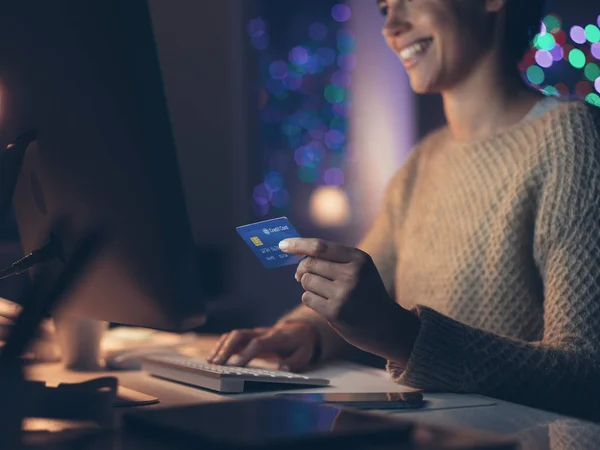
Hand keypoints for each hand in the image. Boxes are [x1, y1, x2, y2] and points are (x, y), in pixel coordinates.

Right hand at [206, 321, 319, 371]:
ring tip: (211, 363)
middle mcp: (263, 333)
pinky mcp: (249, 336)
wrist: (299, 329)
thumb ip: (294, 363)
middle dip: (227, 349)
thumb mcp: (305, 355)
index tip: (235, 366)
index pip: (258, 343)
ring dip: (221, 347)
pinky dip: (221, 347)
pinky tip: (213, 359)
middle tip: (216, 364)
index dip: (246, 353)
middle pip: (241, 335)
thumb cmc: (301, 345)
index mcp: (277, 337)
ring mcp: (255, 333)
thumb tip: (282, 369)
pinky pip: (232, 338)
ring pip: (234, 335)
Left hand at [280, 238, 419, 365]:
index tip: (282, 245)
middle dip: (302, 269)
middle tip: (301, 275)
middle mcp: (353, 274)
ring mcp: (344, 294)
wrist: (387, 326)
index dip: (298, 244)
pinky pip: (307, 298)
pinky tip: (325, 305)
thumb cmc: (367, 293)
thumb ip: (333, 258)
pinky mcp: (335, 312)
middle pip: (310, 264)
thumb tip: (297, 252)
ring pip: (306, 281)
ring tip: (323, 292)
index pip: (320, 247)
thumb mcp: (359, 269)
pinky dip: (310, 299)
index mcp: (359, 258)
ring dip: (308, 286)